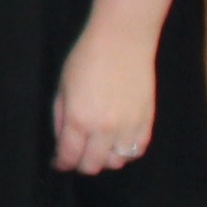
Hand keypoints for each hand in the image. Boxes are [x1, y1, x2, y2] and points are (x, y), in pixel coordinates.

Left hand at [51, 0, 167, 172]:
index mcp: (79, 119)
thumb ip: (60, 117)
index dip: (61, 163)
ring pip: (118, 162)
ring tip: (99, 147)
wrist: (123, 40)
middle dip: (81, 164)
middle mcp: (105, 128)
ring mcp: (129, 126)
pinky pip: (138, 149)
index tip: (59, 162)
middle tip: (77, 156)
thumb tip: (62, 141)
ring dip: (106, 158)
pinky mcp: (147, 121)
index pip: (69, 156)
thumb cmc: (87, 58)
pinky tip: (118, 141)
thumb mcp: (63, 87)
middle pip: (93, 165)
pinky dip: (127, 151)